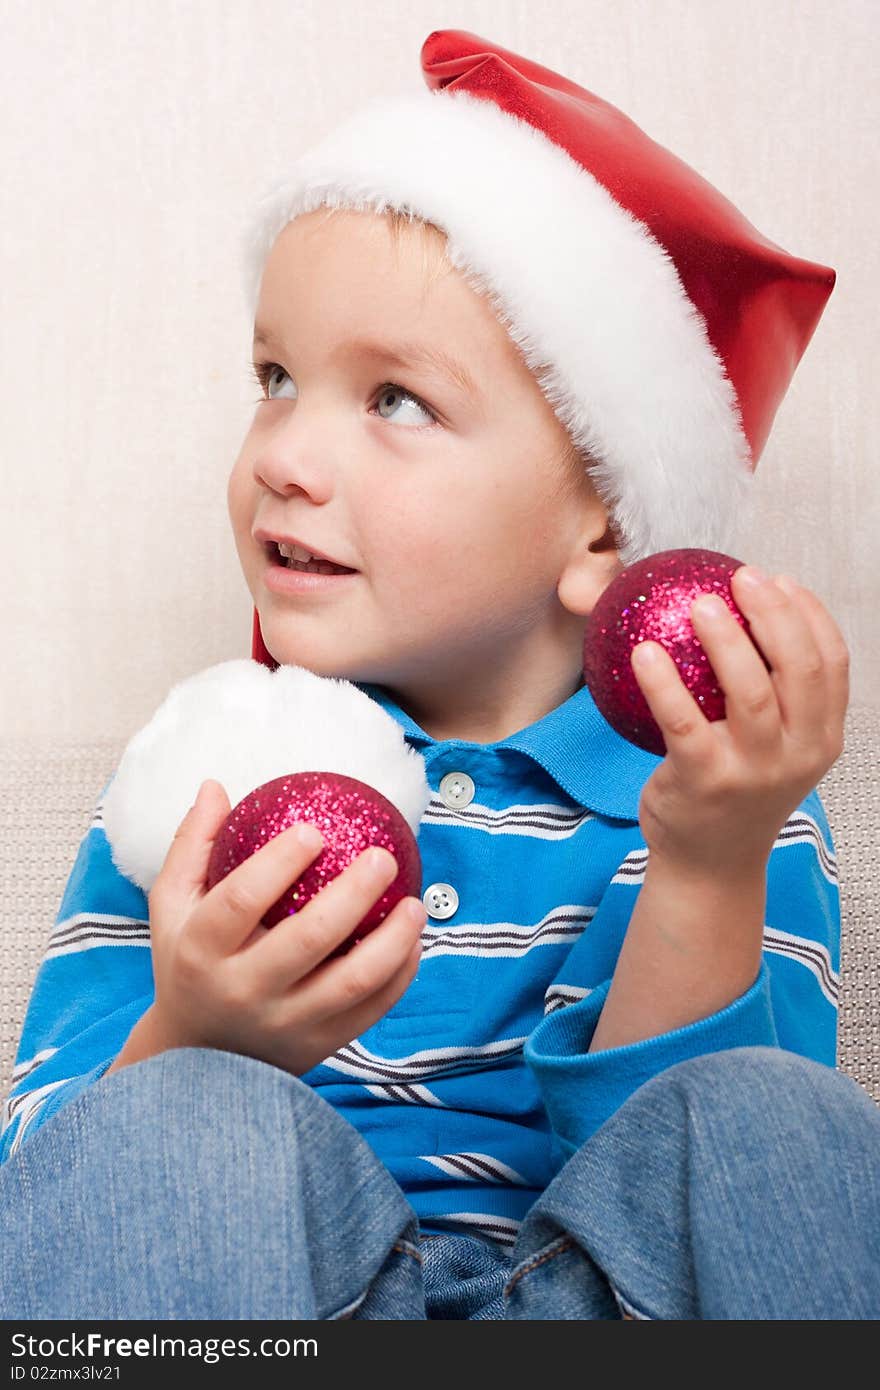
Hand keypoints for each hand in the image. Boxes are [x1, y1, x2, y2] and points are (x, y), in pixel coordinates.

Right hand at [144, 780, 426, 1074]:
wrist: (194, 1059)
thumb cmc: (187, 962)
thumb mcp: (172, 906)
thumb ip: (192, 845)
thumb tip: (216, 785)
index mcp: (202, 949)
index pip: (241, 899)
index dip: (279, 862)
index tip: (315, 829)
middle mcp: (243, 990)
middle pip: (307, 939)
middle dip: (352, 895)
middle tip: (383, 857)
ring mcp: (284, 1024)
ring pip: (351, 983)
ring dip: (392, 941)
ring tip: (415, 904)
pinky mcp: (317, 1046)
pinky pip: (370, 1010)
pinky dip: (399, 976)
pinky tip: (414, 942)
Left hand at [630, 568, 849, 876]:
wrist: (710, 865)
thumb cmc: (735, 791)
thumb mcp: (772, 749)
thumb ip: (770, 696)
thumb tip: (738, 615)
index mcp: (821, 738)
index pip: (832, 664)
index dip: (811, 615)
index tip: (781, 580)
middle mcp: (798, 753)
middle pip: (799, 669)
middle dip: (775, 613)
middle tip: (742, 577)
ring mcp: (754, 770)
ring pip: (749, 691)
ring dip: (725, 639)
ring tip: (700, 602)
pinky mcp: (706, 781)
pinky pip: (682, 721)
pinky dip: (663, 682)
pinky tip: (643, 652)